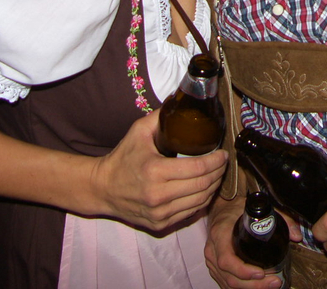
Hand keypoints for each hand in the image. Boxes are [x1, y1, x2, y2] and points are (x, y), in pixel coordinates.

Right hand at [90, 109, 226, 231]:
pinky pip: (190, 213)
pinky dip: (201, 201)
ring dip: (213, 187)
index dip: (216, 161)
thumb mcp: (138, 131)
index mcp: (155, 171)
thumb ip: (160, 116)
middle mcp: (159, 195)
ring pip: (200, 202)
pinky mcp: (160, 225)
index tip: (223, 154)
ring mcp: (160, 213)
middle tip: (223, 163)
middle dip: (218, 173)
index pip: (198, 168)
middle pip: (203, 185)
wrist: (102, 188)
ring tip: (216, 175)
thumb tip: (180, 100)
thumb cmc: (122, 158)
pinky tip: (204, 189)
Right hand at [205, 194, 300, 288]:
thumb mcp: (256, 208)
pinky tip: (258, 286)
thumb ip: (280, 218)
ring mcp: (212, 261)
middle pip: (229, 277)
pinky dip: (242, 288)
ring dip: (250, 288)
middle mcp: (212, 251)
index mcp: (220, 234)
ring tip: (271, 285)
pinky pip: (226, 283)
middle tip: (275, 282)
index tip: (261, 273)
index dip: (243, 271)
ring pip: (228, 284)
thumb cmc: (236, 209)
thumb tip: (297, 235)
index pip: (226, 260)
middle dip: (253, 285)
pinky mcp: (215, 268)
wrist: (220, 210)